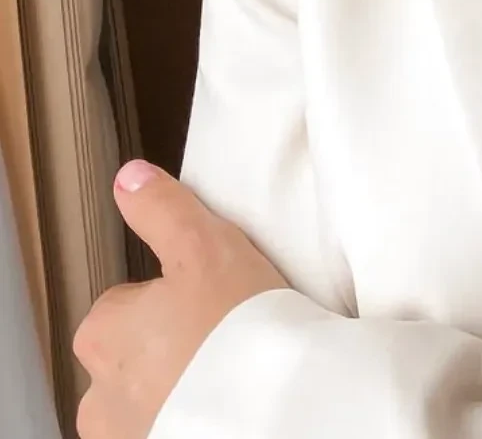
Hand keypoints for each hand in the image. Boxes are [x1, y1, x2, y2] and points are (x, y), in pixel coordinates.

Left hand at [73, 159, 288, 438]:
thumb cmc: (234, 331)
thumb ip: (162, 209)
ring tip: (231, 369)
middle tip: (224, 332)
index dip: (174, 294)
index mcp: (101, 333)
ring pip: (151, 395)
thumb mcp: (203, 245)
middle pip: (136, 353)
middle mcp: (99, 392)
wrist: (271, 409)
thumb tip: (130, 178)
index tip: (208, 296)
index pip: (128, 302)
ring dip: (181, 385)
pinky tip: (226, 401)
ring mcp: (124, 433)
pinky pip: (171, 424)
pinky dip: (192, 415)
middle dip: (172, 345)